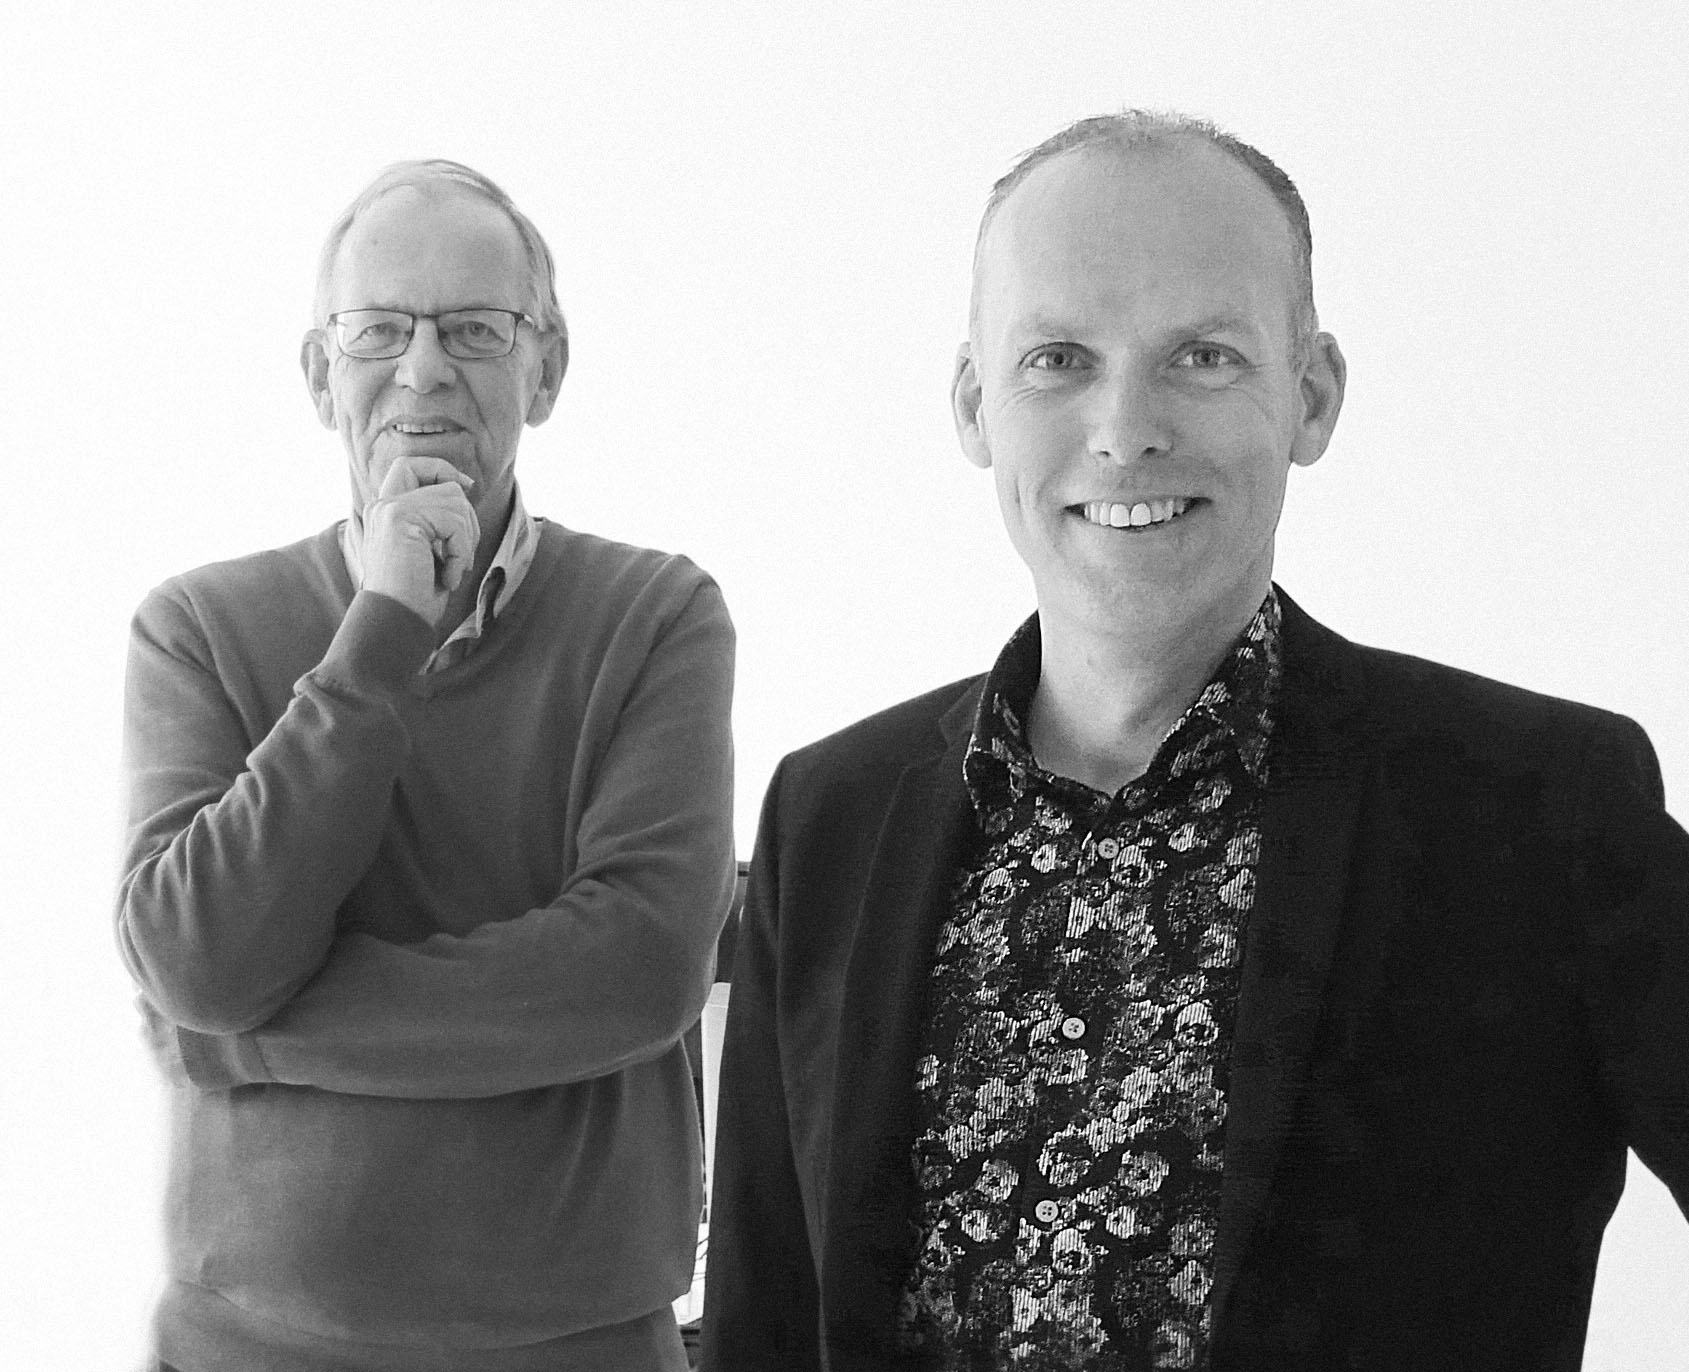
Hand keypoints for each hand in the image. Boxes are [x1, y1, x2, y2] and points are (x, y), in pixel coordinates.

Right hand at [360, 457, 479, 624]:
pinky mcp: (400, 517)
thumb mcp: (430, 548)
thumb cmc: (416, 595)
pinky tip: (447, 577)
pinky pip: (454, 522)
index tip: (467, 485)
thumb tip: (464, 486)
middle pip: (447, 486)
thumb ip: (437, 517)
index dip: (441, 469)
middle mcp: (382, 504)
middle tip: (460, 558)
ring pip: (456, 502)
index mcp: (386, 510)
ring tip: (451, 571)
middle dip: (467, 522)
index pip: (410, 465)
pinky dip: (462, 553)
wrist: (396, 622)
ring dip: (466, 541)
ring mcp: (389, 508)